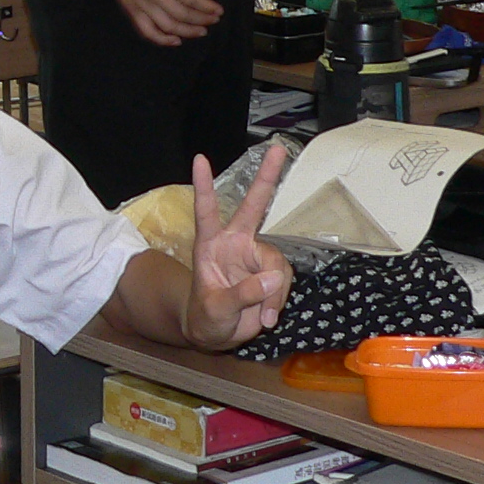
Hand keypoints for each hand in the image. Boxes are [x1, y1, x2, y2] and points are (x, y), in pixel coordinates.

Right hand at [93, 0, 221, 44]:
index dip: (206, 7)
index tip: (218, 11)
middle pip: (181, 14)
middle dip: (201, 20)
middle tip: (214, 20)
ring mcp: (140, 4)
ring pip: (167, 26)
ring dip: (187, 32)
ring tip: (201, 31)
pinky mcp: (132, 11)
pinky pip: (148, 31)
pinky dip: (162, 40)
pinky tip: (176, 40)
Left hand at [184, 146, 291, 348]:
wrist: (216, 334)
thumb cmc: (206, 316)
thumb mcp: (217, 308)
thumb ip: (242, 293)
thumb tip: (273, 278)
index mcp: (211, 245)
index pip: (206, 210)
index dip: (204, 186)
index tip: (199, 159)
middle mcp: (235, 243)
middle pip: (254, 206)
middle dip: (268, 177)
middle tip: (279, 149)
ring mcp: (255, 257)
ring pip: (277, 263)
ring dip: (274, 293)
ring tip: (263, 318)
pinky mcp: (271, 273)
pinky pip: (284, 281)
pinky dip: (279, 301)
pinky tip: (267, 318)